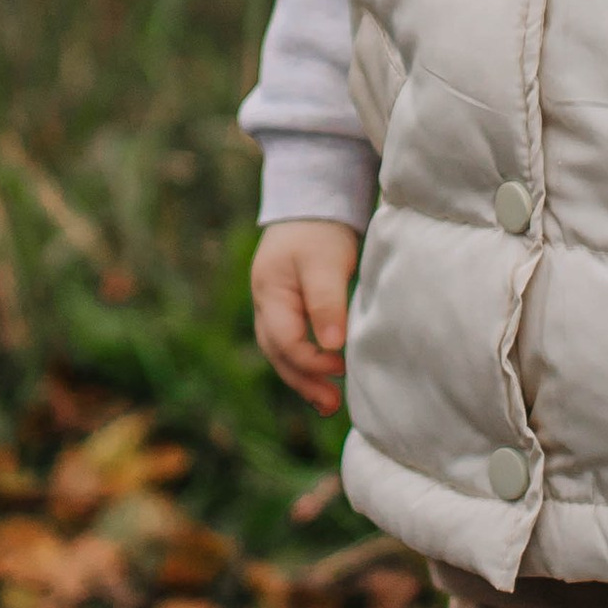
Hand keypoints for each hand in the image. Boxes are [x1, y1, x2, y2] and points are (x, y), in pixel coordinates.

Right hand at [251, 218, 361, 418]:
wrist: (313, 202)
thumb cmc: (319, 231)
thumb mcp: (325, 263)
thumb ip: (327, 303)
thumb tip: (332, 346)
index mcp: (269, 293)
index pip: (285, 341)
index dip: (313, 359)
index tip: (342, 365)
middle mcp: (265, 305)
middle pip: (278, 353)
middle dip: (304, 382)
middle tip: (332, 405)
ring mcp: (273, 307)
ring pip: (282, 352)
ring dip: (304, 378)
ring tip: (328, 404)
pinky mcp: (289, 308)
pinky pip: (292, 343)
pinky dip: (306, 363)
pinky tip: (325, 378)